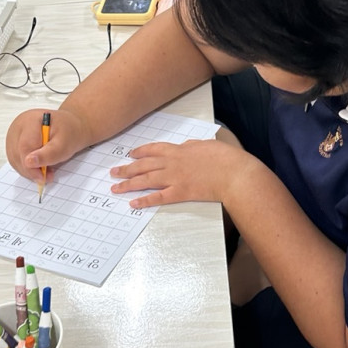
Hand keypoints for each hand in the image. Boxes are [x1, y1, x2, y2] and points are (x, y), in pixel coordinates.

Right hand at [6, 107, 87, 183]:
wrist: (69, 127)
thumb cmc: (68, 133)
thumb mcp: (64, 144)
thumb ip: (48, 154)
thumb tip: (29, 162)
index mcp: (30, 120)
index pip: (24, 146)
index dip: (31, 165)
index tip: (41, 177)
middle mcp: (18, 126)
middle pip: (17, 153)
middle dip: (31, 170)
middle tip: (47, 177)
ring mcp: (14, 134)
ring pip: (15, 158)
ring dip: (29, 170)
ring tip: (46, 172)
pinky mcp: (14, 143)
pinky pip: (16, 159)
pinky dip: (27, 168)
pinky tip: (39, 168)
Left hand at [108, 138, 248, 208]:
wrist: (234, 173)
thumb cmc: (225, 158)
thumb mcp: (206, 145)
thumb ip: (192, 147)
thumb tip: (186, 147)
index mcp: (179, 150)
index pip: (153, 149)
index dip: (139, 152)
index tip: (130, 155)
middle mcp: (172, 163)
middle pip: (143, 165)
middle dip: (126, 169)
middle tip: (113, 172)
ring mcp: (175, 178)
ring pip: (145, 180)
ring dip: (128, 184)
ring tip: (116, 188)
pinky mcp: (180, 193)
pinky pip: (157, 197)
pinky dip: (144, 200)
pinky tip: (133, 203)